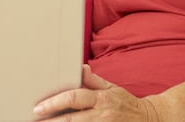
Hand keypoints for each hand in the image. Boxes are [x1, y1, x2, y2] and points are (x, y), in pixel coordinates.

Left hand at [33, 65, 159, 120]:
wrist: (149, 119)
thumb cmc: (126, 103)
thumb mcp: (111, 87)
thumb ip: (93, 80)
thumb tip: (79, 67)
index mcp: (101, 98)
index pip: (74, 98)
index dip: (55, 102)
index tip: (39, 107)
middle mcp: (102, 114)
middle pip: (72, 119)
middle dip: (52, 120)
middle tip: (35, 120)